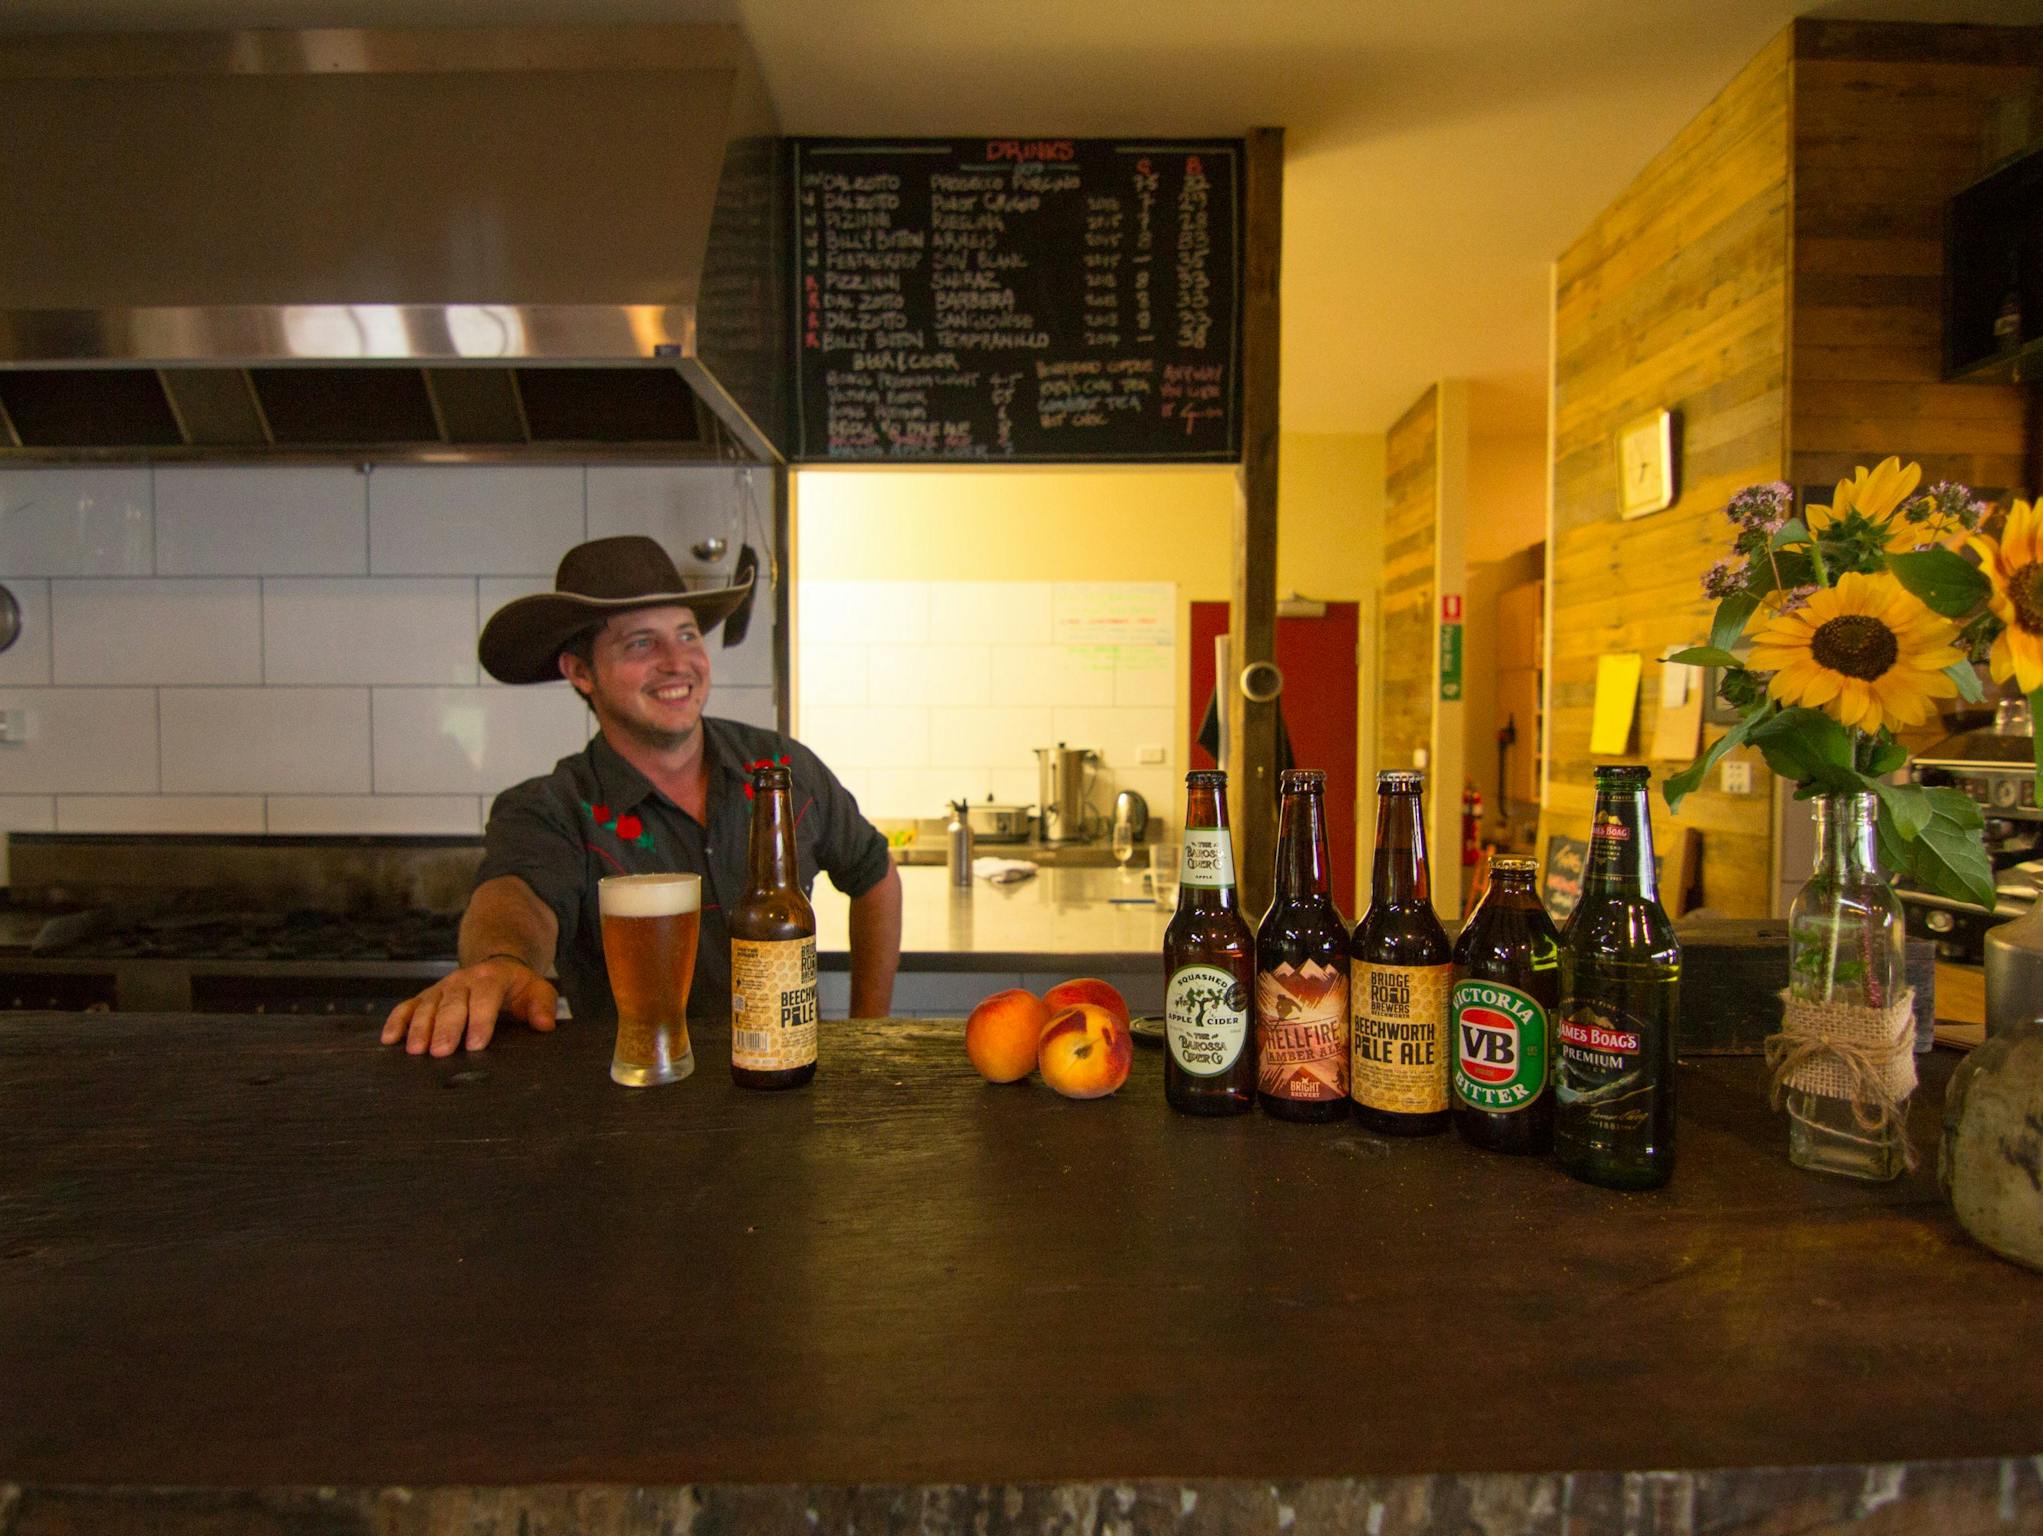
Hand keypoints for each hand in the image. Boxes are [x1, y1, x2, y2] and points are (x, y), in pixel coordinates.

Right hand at [380, 957, 558, 1056]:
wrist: (495, 965)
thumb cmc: (517, 986)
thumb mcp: (537, 990)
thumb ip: (543, 1005)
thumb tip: (545, 1025)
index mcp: (491, 978)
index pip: (485, 998)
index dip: (480, 1020)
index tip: (477, 1044)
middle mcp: (462, 981)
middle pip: (452, 1004)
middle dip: (446, 1028)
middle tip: (441, 1052)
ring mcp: (441, 989)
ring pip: (427, 1007)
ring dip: (419, 1028)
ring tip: (415, 1050)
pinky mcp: (425, 997)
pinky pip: (406, 1007)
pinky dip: (396, 1021)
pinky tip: (388, 1039)